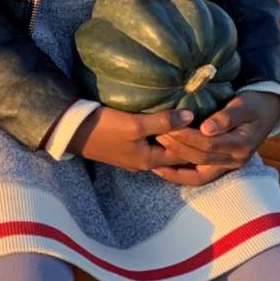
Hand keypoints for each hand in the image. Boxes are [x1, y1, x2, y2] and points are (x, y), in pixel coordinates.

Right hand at [67, 105, 198, 171]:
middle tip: (202, 124)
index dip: (197, 141)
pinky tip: (162, 126)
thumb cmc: (103, 128)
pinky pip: (150, 146)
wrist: (70, 132)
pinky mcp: (123, 149)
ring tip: (186, 122)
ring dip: (173, 140)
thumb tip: (190, 116)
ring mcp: (132, 158)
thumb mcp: (134, 124)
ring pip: (161, 150)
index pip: (184, 155)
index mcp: (149, 160)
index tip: (208, 125)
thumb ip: (163, 121)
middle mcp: (143, 164)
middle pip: (173, 155)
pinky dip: (160, 138)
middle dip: (188, 142)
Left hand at [150, 90, 279, 186]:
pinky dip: (180, 175)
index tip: (168, 126)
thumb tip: (206, 129)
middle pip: (200, 158)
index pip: (209, 144)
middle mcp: (234, 161)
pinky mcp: (219, 167)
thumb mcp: (244, 105)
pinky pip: (197, 177)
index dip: (187, 136)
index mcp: (241, 145)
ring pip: (197, 174)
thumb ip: (227, 117)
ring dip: (174, 165)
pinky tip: (161, 168)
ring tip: (154, 153)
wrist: (265, 113)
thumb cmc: (253, 105)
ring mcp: (227, 166)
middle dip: (176, 148)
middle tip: (156, 135)